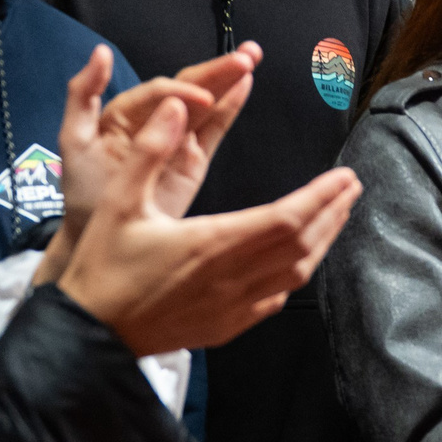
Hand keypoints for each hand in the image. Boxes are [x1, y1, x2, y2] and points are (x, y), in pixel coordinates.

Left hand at [47, 44, 261, 279]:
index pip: (161, 92)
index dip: (183, 91)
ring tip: (252, 56)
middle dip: (217, 71)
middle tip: (246, 56)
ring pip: (207, 104)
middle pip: (190, 87)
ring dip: (229, 79)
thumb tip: (102, 52)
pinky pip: (215, 129)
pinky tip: (245, 85)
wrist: (99, 236)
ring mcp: (177, 138)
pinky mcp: (194, 160)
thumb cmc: (83, 190)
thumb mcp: (75, 139)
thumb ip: (82, 94)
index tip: (202, 100)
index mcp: (128, 111)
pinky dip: (230, 107)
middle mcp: (155, 118)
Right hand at [58, 96, 362, 355]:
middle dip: (332, 213)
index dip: (322, 197)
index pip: (287, 217)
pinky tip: (299, 263)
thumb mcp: (118, 201)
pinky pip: (275, 300)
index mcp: (212, 243)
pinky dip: (295, 275)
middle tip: (352, 187)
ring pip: (295, 274)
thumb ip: (150, 150)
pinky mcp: (226, 326)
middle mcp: (232, 278)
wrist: (89, 336)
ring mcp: (233, 307)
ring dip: (322, 242)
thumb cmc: (102, 267)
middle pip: (303, 245)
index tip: (345, 176)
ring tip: (337, 217)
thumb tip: (176, 104)